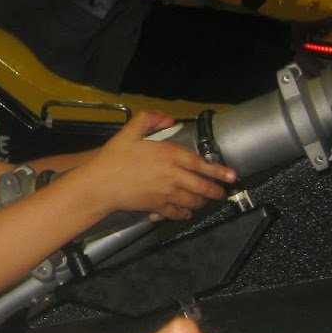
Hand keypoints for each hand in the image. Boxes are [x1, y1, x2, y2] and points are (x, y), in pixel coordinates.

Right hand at [81, 111, 235, 220]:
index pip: (200, 164)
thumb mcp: (129, 132)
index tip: (232, 176)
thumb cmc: (113, 158)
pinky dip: (184, 214)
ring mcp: (166, 194)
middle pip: (202, 187)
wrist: (99, 185)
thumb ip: (149, 120)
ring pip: (192, 201)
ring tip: (205, 201)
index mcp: (168, 155)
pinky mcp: (157, 207)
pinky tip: (185, 212)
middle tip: (221, 193)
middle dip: (215, 191)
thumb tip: (168, 119)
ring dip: (201, 202)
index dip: (219, 171)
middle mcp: (172, 176)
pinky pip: (177, 213)